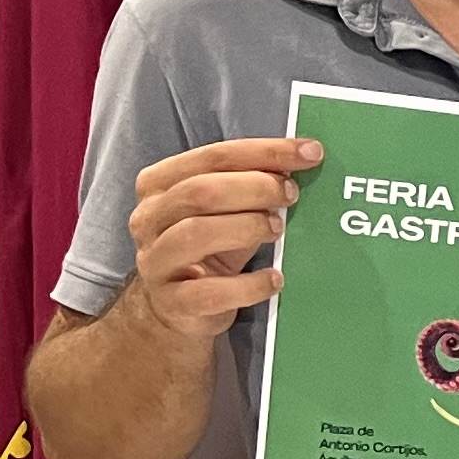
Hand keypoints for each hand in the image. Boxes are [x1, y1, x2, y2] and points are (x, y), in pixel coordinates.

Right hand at [121, 135, 318, 341]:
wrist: (176, 307)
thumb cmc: (209, 248)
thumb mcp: (226, 211)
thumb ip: (252, 184)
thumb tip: (304, 158)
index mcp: (158, 185)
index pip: (213, 156)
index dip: (264, 152)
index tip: (308, 152)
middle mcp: (149, 219)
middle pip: (201, 191)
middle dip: (256, 187)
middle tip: (291, 195)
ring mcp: (156, 262)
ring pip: (197, 233)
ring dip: (247, 227)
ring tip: (276, 229)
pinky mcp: (172, 302)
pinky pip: (210, 292)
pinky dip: (249, 285)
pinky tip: (274, 279)